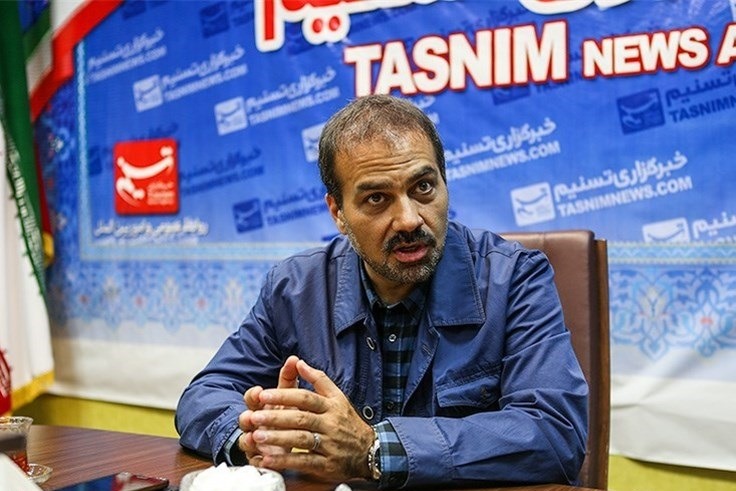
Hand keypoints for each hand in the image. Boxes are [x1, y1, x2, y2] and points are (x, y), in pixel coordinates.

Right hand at [238, 355, 299, 463]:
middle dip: (247, 418)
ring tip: (254, 438)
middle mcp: (255, 423)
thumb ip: (289, 378)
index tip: (258, 391)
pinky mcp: (260, 459)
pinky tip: (263, 459)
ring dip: (248, 439)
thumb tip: (294, 359)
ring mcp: (255, 442)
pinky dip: (258, 460)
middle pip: (244, 420)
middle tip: (251, 417)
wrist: (289, 437)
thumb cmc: (287, 412)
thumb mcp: (288, 395)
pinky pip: (255, 461)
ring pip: (246, 441)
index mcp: (261, 406)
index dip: (253, 395)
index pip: (251, 398)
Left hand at [248, 359, 374, 480]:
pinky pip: (305, 461)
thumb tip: (298, 362)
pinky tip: (269, 460)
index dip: (284, 395)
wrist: (370, 450)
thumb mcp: (338, 396)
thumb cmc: (348, 421)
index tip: (263, 395)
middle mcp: (331, 423)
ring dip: (278, 438)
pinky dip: (286, 461)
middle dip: (276, 417)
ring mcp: (330, 444)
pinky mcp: (328, 464)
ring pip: (302, 439)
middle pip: (301, 418)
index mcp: (332, 405)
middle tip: (254, 417)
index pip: (306, 398)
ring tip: (257, 437)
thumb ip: (318, 379)